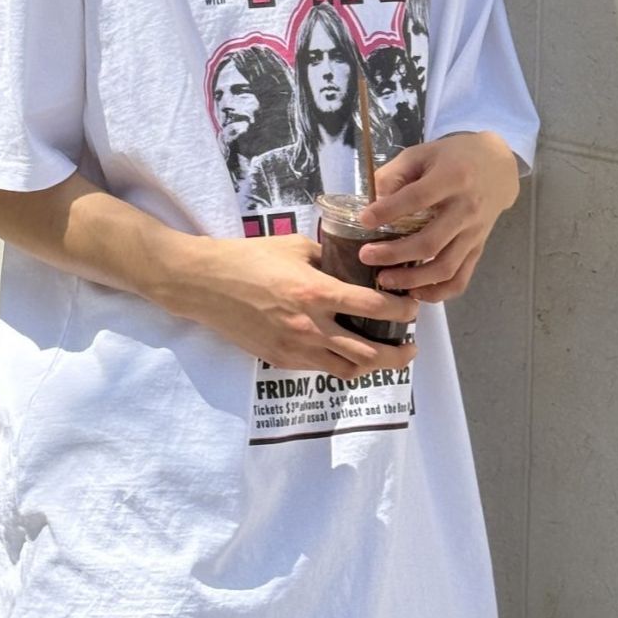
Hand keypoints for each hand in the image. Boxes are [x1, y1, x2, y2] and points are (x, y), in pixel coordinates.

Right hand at [170, 233, 417, 379]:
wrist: (204, 284)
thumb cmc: (248, 258)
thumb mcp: (295, 247)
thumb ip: (328, 259)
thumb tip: (354, 265)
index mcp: (317, 293)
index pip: (375, 308)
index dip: (403, 311)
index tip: (413, 308)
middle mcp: (311, 327)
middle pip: (370, 354)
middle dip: (400, 354)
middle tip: (411, 346)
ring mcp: (295, 349)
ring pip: (348, 370)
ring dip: (373, 365)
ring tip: (384, 354)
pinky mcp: (280, 360)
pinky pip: (320, 368)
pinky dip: (340, 363)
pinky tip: (346, 351)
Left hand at [357, 131, 519, 302]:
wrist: (497, 166)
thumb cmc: (453, 157)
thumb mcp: (422, 153)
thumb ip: (394, 174)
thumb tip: (371, 202)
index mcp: (452, 178)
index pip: (418, 198)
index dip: (389, 211)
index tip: (364, 220)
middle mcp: (466, 209)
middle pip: (430, 242)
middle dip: (394, 254)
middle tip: (366, 256)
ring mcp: (474, 233)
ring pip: (445, 267)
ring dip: (413, 280)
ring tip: (384, 280)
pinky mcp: (477, 248)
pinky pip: (461, 279)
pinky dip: (438, 292)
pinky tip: (414, 293)